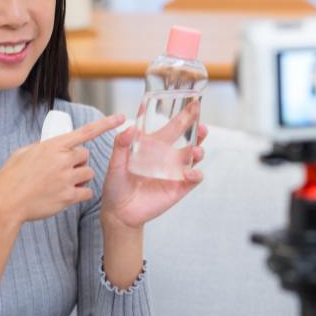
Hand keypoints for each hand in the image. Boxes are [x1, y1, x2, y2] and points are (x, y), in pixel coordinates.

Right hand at [0, 113, 125, 225]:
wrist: (6, 204)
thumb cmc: (11, 178)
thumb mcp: (23, 153)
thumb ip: (43, 148)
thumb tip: (53, 148)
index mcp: (53, 145)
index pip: (86, 132)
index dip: (106, 124)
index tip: (122, 117)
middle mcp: (63, 160)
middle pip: (85, 155)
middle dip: (77, 161)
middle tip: (61, 169)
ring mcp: (67, 178)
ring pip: (88, 174)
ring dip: (80, 178)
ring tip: (61, 183)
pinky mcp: (68, 197)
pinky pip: (86, 192)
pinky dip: (79, 194)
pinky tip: (65, 195)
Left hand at [101, 102, 208, 229]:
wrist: (119, 212)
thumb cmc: (116, 185)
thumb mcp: (115, 163)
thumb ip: (120, 145)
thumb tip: (129, 127)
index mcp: (154, 147)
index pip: (171, 128)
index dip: (182, 116)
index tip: (192, 103)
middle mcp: (167, 157)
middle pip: (188, 138)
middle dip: (197, 128)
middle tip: (201, 121)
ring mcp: (175, 172)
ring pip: (194, 156)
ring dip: (198, 150)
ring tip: (196, 150)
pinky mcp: (179, 188)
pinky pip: (193, 179)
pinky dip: (195, 174)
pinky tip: (189, 172)